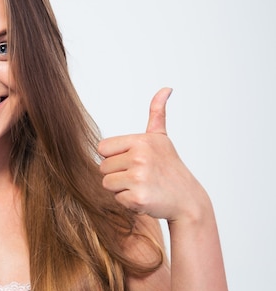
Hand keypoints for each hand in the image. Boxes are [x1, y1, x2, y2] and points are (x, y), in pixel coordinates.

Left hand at [98, 88, 203, 221]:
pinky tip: (145, 197)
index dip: (114, 157)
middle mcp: (140, 157)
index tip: (133, 160)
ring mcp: (139, 178)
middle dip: (118, 174)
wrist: (188, 200)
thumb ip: (157, 114)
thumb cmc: (170, 168)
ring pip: (107, 183)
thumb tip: (165, 88)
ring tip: (142, 186)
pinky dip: (128, 202)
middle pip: (103, 167)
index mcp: (141, 140)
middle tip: (140, 176)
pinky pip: (117, 199)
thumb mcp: (162, 139)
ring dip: (121, 188)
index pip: (102, 148)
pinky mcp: (138, 198)